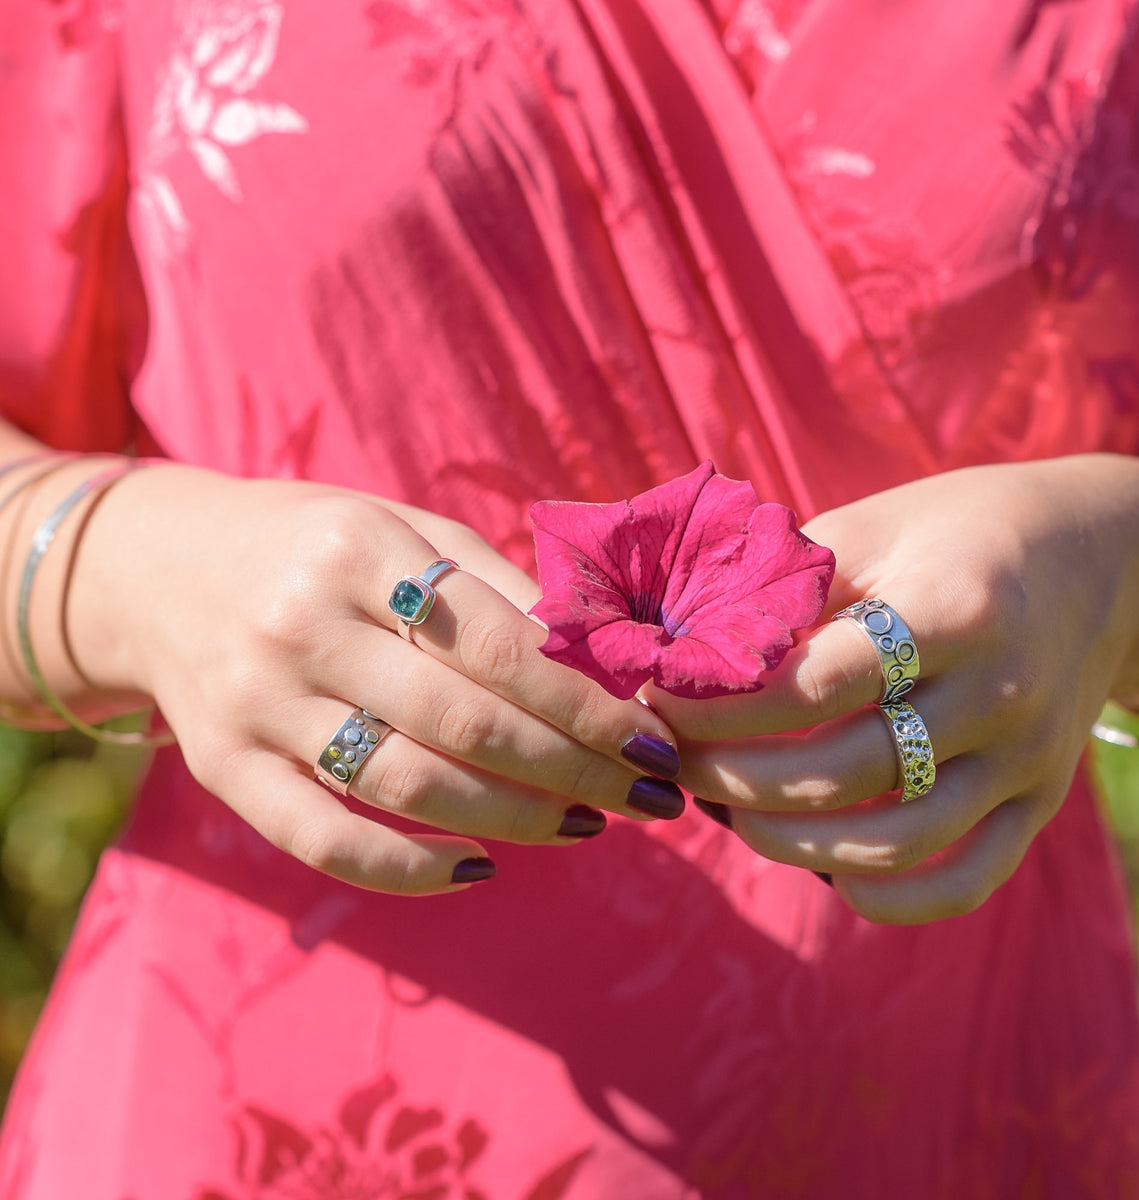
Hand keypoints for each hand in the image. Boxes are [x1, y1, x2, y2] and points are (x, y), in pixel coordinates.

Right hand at [60, 464, 684, 894]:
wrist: (160, 567)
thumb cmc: (315, 546)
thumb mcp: (402, 531)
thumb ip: (494, 585)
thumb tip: (603, 653)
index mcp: (363, 550)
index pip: (500, 644)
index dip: (589, 702)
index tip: (655, 740)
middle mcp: (304, 624)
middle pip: (466, 722)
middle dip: (576, 770)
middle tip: (648, 798)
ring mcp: (256, 702)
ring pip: (407, 785)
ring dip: (514, 818)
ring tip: (586, 827)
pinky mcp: (222, 766)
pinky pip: (320, 839)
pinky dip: (405, 870)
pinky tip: (479, 869)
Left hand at [647, 454, 1138, 923]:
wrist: (1096, 553)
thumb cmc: (953, 532)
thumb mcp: (867, 532)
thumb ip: (783, 591)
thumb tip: (679, 651)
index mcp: (952, 610)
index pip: (813, 685)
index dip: (720, 707)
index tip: (659, 703)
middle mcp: (999, 693)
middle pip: (841, 773)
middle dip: (731, 779)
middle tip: (675, 762)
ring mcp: (1026, 758)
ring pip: (893, 840)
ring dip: (788, 843)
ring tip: (726, 810)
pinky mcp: (1040, 800)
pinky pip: (968, 878)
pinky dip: (893, 898)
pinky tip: (827, 876)